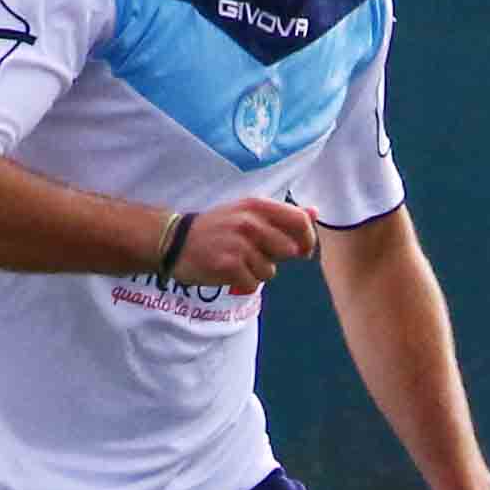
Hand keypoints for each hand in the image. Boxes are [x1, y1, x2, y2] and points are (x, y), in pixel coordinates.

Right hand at [166, 195, 319, 292]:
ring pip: (270, 271)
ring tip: (236, 261)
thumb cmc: (217, 228)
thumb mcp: (247, 213)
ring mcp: (239, 244)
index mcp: (257, 205)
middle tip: (255, 256)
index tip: (303, 251)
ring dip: (257, 272)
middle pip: (289, 250)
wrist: (175, 241)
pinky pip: (253, 284)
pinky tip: (227, 272)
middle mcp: (250, 222)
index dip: (308, 240)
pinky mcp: (228, 265)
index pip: (300, 221)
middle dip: (276, 259)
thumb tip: (314, 212)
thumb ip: (282, 215)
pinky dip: (243, 283)